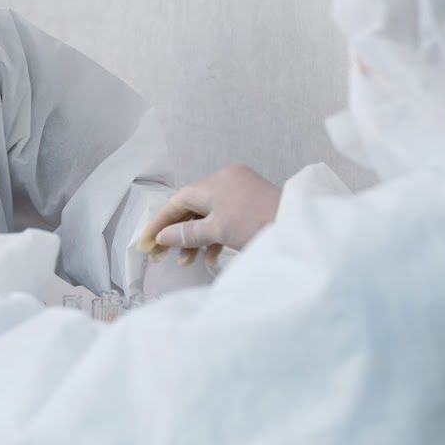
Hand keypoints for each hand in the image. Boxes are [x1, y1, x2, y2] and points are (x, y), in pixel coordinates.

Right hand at [135, 163, 280, 266]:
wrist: (298, 226)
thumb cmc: (258, 224)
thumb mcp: (218, 230)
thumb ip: (187, 233)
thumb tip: (163, 237)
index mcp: (215, 182)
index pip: (178, 201)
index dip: (159, 224)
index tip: (146, 244)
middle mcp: (225, 181)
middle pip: (191, 208)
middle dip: (175, 233)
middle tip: (159, 257)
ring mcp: (239, 192)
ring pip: (207, 216)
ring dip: (195, 238)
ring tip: (186, 262)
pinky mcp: (250, 205)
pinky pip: (224, 219)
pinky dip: (214, 237)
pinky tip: (210, 259)